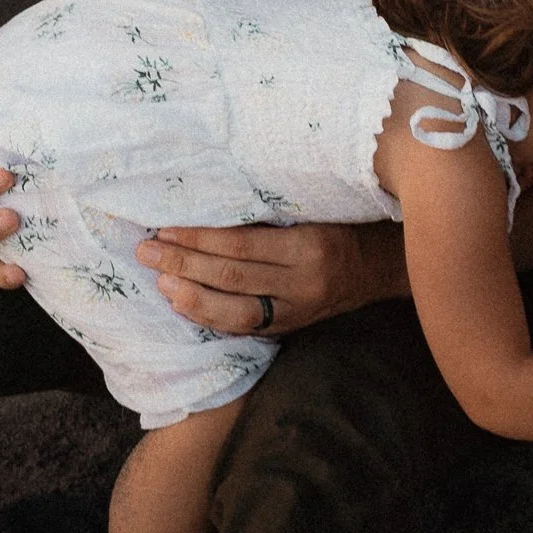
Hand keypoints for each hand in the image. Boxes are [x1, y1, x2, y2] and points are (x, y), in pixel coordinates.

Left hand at [136, 220, 403, 337]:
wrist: (386, 266)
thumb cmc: (347, 225)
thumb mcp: (317, 209)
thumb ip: (270, 213)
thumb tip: (209, 205)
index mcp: (309, 247)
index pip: (241, 246)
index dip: (199, 239)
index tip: (165, 228)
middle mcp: (303, 284)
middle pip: (232, 278)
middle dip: (183, 265)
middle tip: (146, 252)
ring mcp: (298, 311)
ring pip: (235, 312)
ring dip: (190, 297)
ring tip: (160, 282)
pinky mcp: (293, 327)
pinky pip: (245, 327)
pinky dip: (210, 317)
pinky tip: (184, 304)